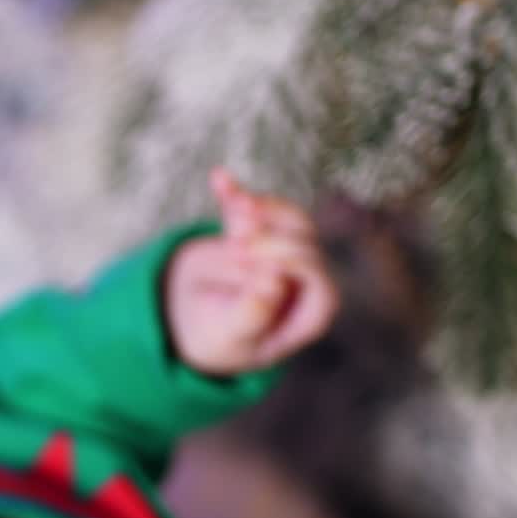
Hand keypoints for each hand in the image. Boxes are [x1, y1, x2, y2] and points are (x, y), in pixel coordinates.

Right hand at [164, 168, 338, 376]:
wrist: (195, 320)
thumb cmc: (219, 337)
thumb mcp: (229, 335)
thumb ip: (252, 315)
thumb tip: (273, 283)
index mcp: (309, 315)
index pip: (321, 287)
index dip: (298, 270)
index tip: (263, 268)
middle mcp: (307, 281)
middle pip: (306, 248)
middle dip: (272, 242)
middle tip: (234, 248)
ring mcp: (288, 252)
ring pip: (291, 220)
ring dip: (262, 209)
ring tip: (234, 205)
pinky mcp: (263, 230)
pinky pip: (257, 207)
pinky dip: (237, 194)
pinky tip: (218, 180)